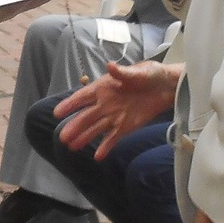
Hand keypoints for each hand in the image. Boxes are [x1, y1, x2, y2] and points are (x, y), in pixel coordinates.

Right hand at [54, 61, 182, 157]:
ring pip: (96, 129)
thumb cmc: (150, 75)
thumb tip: (110, 65)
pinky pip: (113, 138)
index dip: (70, 104)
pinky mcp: (125, 127)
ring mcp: (114, 117)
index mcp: (104, 88)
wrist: (166, 88)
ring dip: (85, 137)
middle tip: (62, 137)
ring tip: (72, 147)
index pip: (83, 97)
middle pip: (86, 116)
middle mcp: (105, 104)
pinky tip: (97, 156)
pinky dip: (105, 147)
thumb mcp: (138, 71)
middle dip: (74, 126)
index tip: (57, 113)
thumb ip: (123, 72)